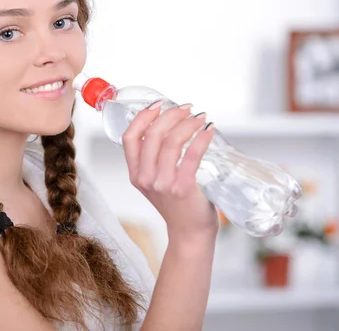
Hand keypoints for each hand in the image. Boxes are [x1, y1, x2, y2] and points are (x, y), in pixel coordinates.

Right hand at [122, 103, 218, 243]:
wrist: (189, 233)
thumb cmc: (178, 205)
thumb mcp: (155, 182)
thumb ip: (154, 160)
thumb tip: (169, 125)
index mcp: (135, 174)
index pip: (129, 137)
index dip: (143, 117)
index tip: (158, 105)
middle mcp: (145, 178)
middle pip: (152, 135)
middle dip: (171, 115)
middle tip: (187, 108)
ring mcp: (163, 184)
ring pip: (171, 141)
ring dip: (187, 124)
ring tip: (199, 118)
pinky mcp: (183, 188)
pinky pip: (191, 155)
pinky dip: (201, 138)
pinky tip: (208, 131)